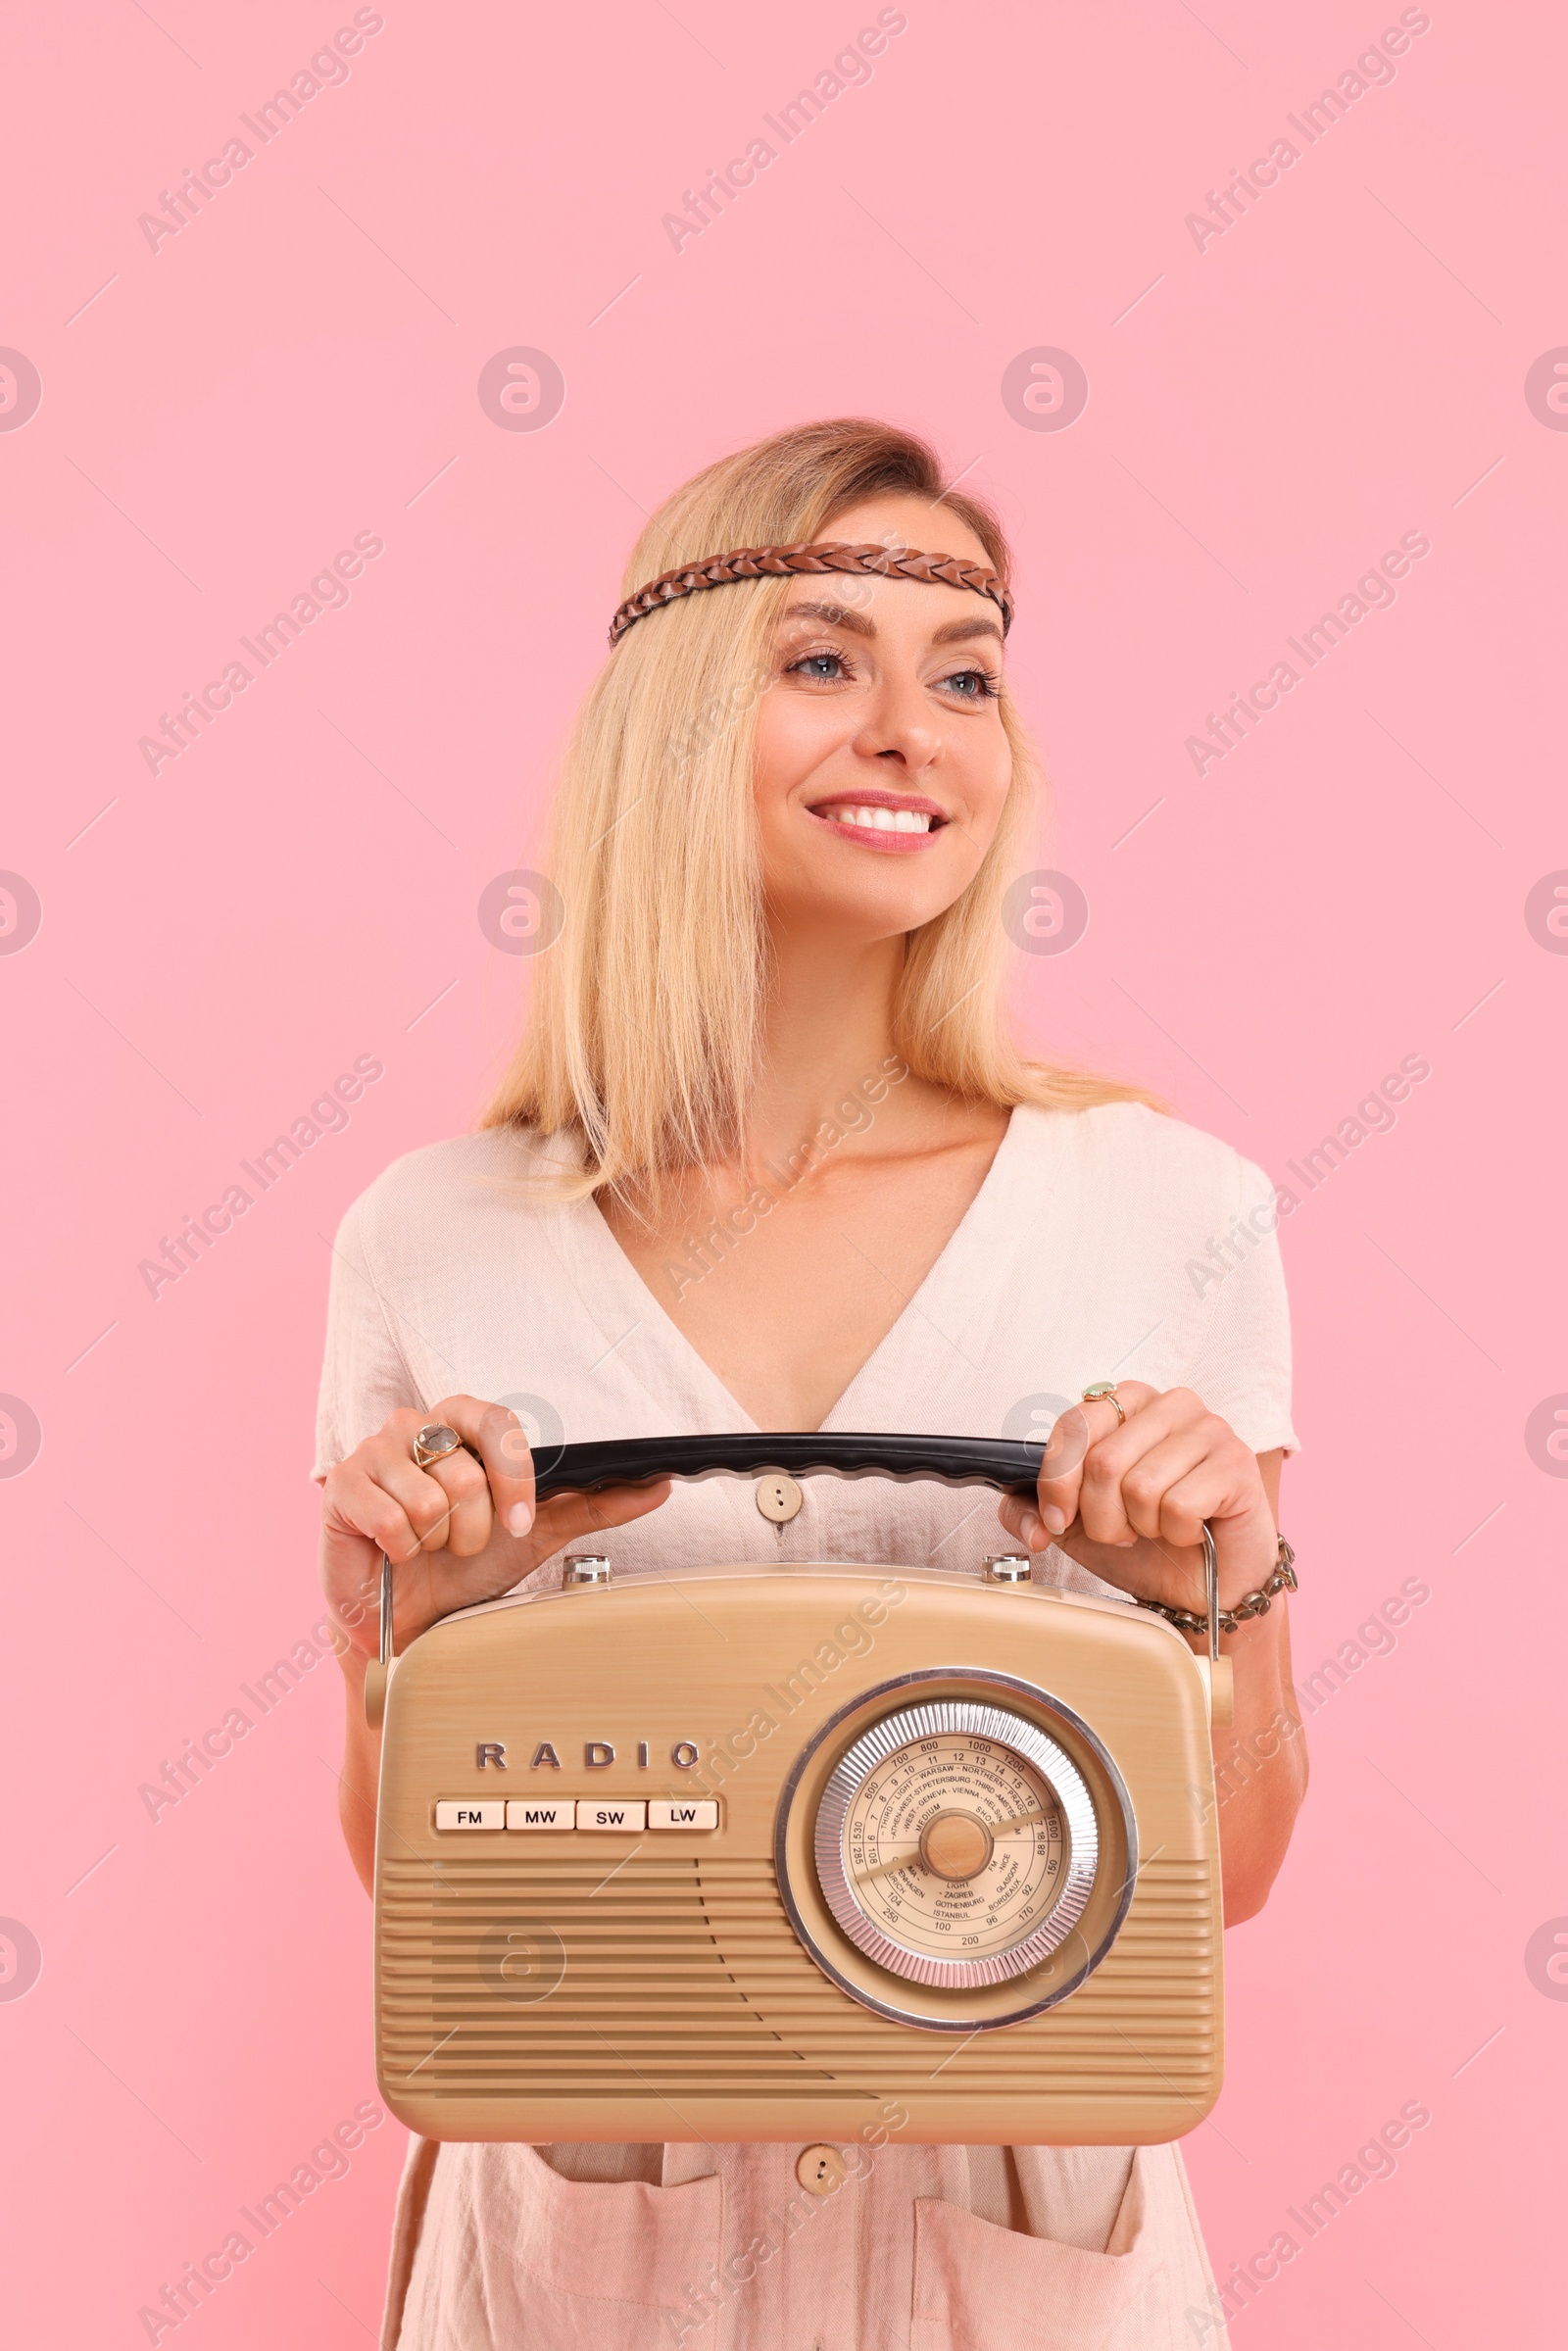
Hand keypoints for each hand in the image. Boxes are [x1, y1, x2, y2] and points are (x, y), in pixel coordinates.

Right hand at [319, 1396, 669, 1661]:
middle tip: (465, 1544)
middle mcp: (416, 1426)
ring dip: (436, 1539)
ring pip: (427, 1494)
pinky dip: (400, 1548)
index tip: (517, 1523)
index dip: (512, 1476)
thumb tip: (658, 1486)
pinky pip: (387, 1516)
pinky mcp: (338, 1485)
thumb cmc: (465, 1567)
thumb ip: (594, 1505)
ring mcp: (372, 1451)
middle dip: (474, 1522)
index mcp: (462, 1426)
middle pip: (464, 1466)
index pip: (497, 1422)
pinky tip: (394, 1552)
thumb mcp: (536, 1534)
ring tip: (427, 1547)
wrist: (408, 1620)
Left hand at [994, 1382, 1276, 1616]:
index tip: (1060, 1519)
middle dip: (1100, 1516)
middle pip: (1103, 1461)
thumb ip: (1031, 1511)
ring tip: (1157, 1529)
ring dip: (1140, 1526)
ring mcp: (1209, 1429)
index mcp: (1128, 1403)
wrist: (1205, 1589)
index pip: (1073, 1426)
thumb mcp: (1073, 1525)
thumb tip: (1030, 1522)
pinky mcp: (1237, 1464)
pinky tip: (1191, 1531)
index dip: (1057, 1482)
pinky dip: (1177, 1532)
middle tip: (1123, 1531)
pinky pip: (1179, 1504)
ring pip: (1140, 1484)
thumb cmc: (1148, 1545)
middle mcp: (1170, 1404)